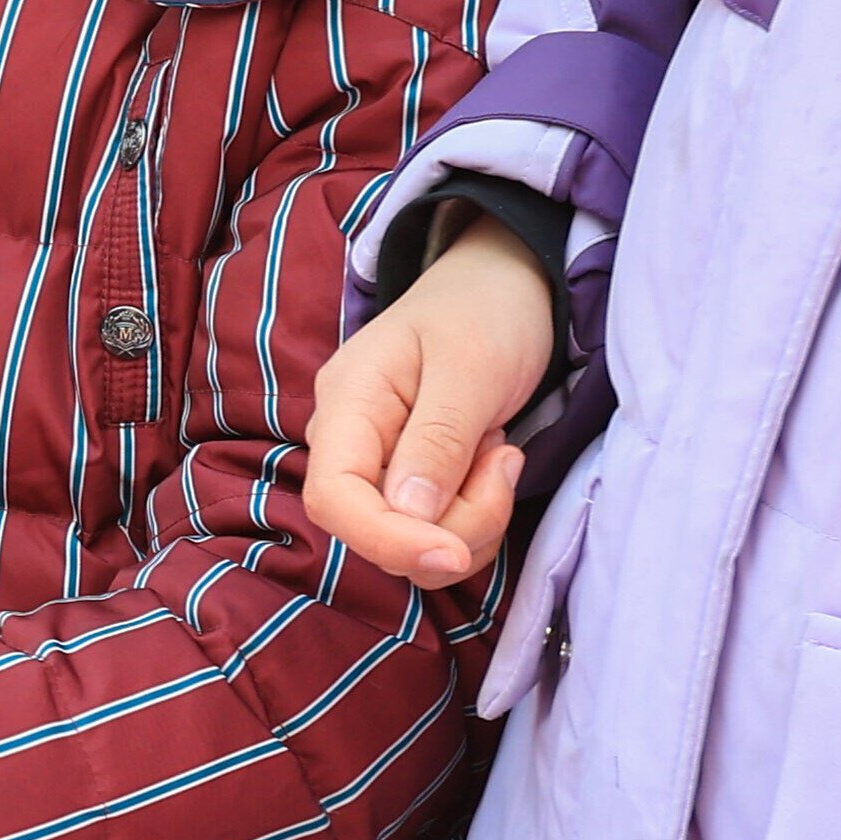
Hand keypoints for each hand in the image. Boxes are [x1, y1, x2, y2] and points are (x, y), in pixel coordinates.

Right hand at [303, 215, 547, 588]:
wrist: (504, 286)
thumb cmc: (486, 311)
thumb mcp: (471, 368)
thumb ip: (438, 441)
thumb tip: (408, 516)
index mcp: (348, 404)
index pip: (334, 500)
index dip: (387, 540)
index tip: (452, 553)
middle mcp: (350, 443)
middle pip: (375, 530)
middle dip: (452, 525)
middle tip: (506, 461)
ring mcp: (379, 465)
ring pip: (410, 542)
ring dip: (473, 519)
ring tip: (502, 452)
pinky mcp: (411, 482)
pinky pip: (435, 532)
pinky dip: (476, 516)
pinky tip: (492, 462)